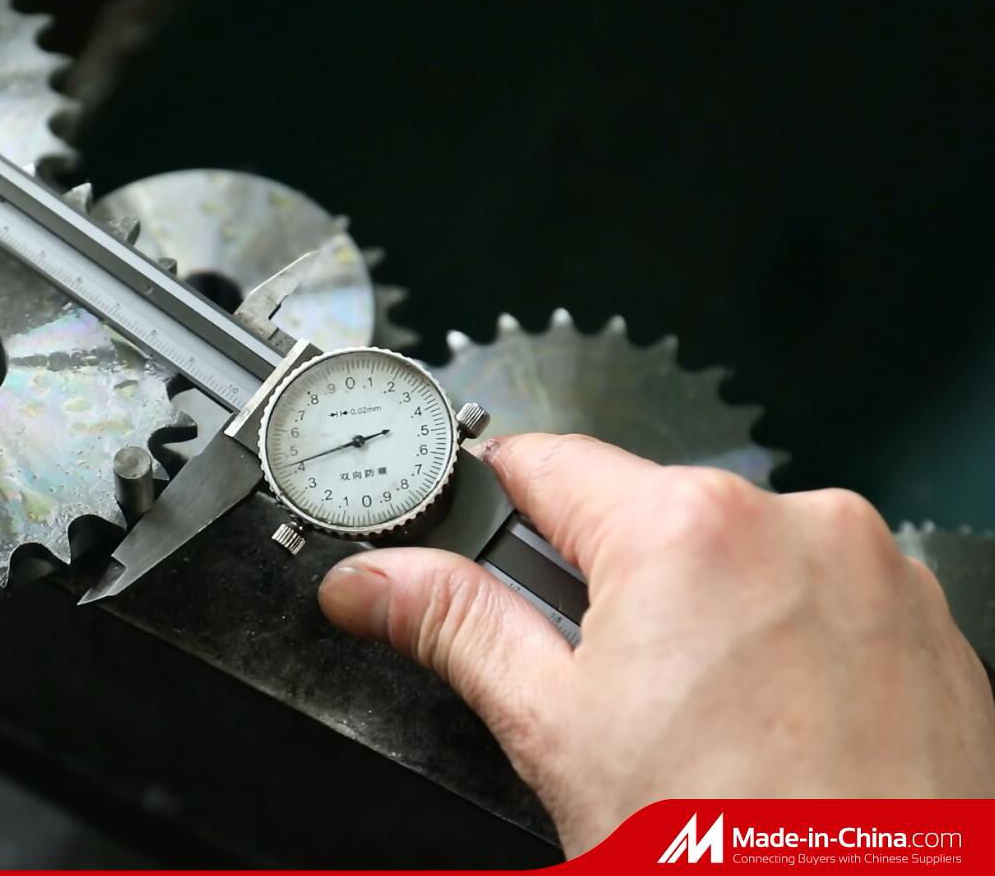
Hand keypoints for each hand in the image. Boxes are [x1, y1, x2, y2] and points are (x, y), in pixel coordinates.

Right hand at [318, 433, 994, 855]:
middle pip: (646, 515)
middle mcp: (796, 522)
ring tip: (700, 718)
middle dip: (607, 582)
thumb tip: (373, 582)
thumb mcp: (552, 728)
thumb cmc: (722, 847)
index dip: (493, 506)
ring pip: (737, 555)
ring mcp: (874, 571)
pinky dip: (785, 641)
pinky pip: (820, 597)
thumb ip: (453, 625)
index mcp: (685, 528)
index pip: (543, 462)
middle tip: (600, 683)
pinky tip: (768, 721)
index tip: (475, 544)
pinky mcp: (925, 622)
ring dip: (703, 610)